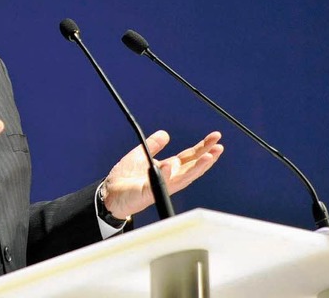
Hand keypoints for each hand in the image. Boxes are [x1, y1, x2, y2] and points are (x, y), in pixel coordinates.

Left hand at [102, 130, 222, 218]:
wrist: (109, 193)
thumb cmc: (125, 178)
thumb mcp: (140, 154)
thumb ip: (153, 145)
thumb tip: (165, 134)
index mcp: (168, 169)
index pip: (189, 157)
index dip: (202, 147)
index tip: (215, 137)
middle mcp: (168, 178)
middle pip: (192, 167)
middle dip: (207, 157)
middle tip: (220, 146)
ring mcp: (160, 186)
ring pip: (183, 178)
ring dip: (197, 168)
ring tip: (209, 157)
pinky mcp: (148, 193)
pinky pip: (160, 184)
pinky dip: (167, 174)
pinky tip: (173, 165)